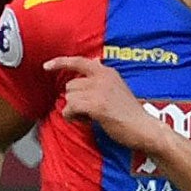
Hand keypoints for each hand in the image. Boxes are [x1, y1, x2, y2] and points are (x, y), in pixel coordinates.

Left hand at [45, 56, 161, 150]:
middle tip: (91, 111)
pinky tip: (88, 121)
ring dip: (75, 111)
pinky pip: (70, 109)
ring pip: (69, 98)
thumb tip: (93, 62)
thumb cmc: (130, 113)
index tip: (46, 66)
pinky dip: (74, 117)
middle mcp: (102, 77)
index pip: (79, 61)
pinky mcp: (96, 105)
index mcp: (107, 72)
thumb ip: (102, 77)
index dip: (60, 62)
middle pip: (70, 86)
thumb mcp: (118, 87)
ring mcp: (99, 90)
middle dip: (75, 100)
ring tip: (92, 117)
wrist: (144, 128)